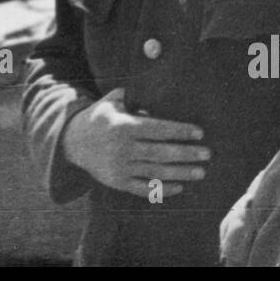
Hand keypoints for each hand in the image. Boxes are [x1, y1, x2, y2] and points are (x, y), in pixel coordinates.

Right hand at [61, 87, 208, 198]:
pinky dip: (162, 189)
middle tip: (207, 154)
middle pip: (161, 152)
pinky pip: (144, 189)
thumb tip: (154, 91)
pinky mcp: (117, 182)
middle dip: (186, 153)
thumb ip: (131, 94)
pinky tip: (180, 187)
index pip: (157, 128)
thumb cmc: (99, 117)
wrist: (72, 142)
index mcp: (123, 126)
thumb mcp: (111, 101)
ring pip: (156, 172)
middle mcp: (122, 148)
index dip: (180, 131)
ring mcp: (120, 167)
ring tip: (200, 172)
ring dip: (180, 173)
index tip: (199, 133)